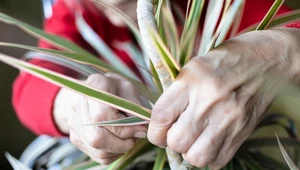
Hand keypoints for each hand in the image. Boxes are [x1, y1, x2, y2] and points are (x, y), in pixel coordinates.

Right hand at [54, 73, 146, 163]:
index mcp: (93, 88)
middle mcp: (78, 107)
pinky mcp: (77, 139)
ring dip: (120, 149)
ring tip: (129, 137)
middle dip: (123, 143)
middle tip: (136, 137)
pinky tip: (119, 140)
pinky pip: (99, 156)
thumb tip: (141, 130)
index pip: (103, 116)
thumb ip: (134, 107)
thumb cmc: (114, 88)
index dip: (125, 128)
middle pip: (97, 138)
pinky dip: (114, 153)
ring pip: (99, 151)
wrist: (92, 90)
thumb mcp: (128, 88)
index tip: (140, 129)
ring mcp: (74, 125)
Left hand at [148, 28, 299, 168]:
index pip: (161, 117)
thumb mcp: (192, 68)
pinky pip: (217, 160)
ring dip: (189, 151)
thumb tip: (160, 124)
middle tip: (177, 132)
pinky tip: (208, 141)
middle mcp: (209, 102)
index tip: (157, 132)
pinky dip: (208, 156)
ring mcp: (228, 119)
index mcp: (191, 81)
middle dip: (171, 142)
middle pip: (176, 141)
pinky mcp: (242, 132)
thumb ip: (174, 95)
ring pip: (196, 157)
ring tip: (193, 139)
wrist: (263, 62)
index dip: (154, 131)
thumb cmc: (223, 62)